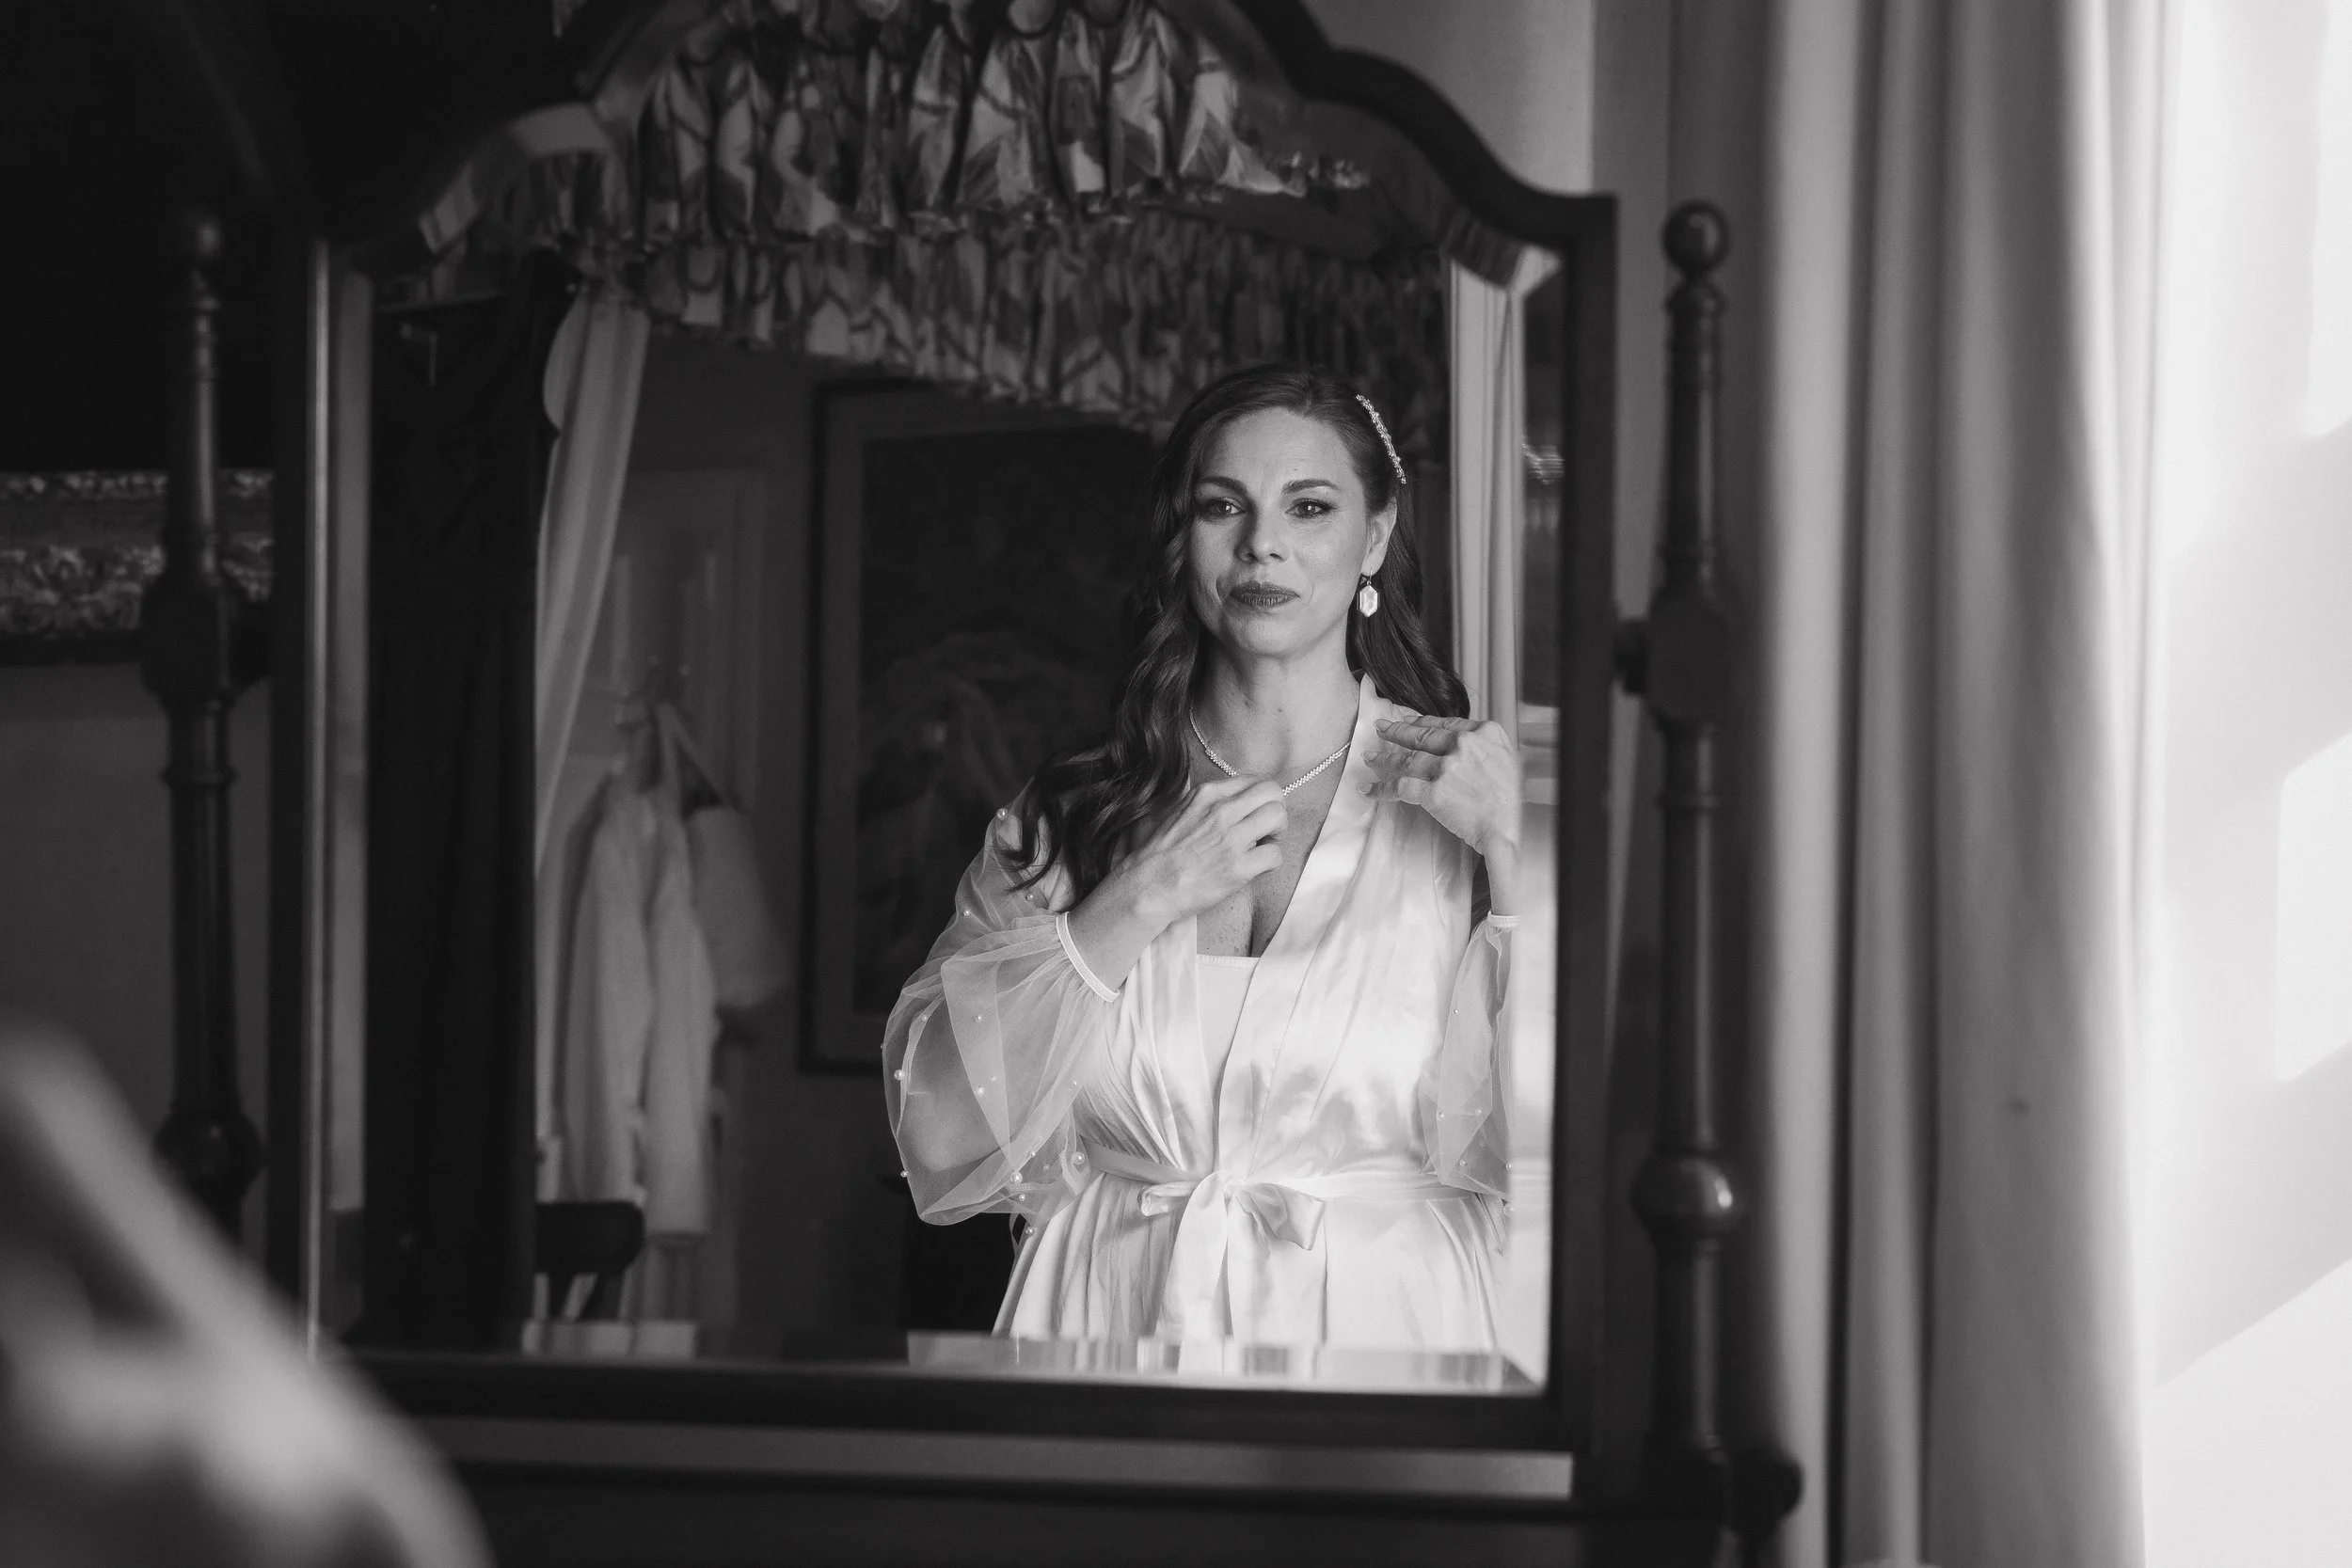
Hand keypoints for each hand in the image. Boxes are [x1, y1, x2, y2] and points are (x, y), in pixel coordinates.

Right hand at [1106, 775, 1286, 926]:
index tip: (1254, 814)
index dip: (1260, 799)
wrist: (1149, 886)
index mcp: (1207, 795)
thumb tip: (1230, 800)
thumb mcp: (1178, 810)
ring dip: (1277, 833)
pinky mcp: (1239, 867)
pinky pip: (1275, 854)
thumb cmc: (1160, 854)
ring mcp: (1231, 838)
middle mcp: (1222, 811)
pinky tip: (1256, 867)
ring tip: (1264, 845)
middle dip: (1276, 810)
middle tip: (1267, 829)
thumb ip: (1206, 801)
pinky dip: (1270, 862)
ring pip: (1278, 817)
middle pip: (1272, 792)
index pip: (1253, 781)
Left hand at [1366, 711, 1520, 860]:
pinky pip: (1400, 787)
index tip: (1409, 721)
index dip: (1423, 722)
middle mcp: (1464, 745)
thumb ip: (1484, 747)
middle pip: (1422, 736)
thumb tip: (1464, 744)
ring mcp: (1447, 767)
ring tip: (1370, 758)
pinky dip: (1381, 788)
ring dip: (1385, 758)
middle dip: (1397, 731)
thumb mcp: (1508, 760)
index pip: (1446, 723)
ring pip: (1408, 759)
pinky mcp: (1433, 792)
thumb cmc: (1512, 801)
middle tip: (1380, 727)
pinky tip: (1368, 789)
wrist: (1509, 829)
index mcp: (1485, 733)